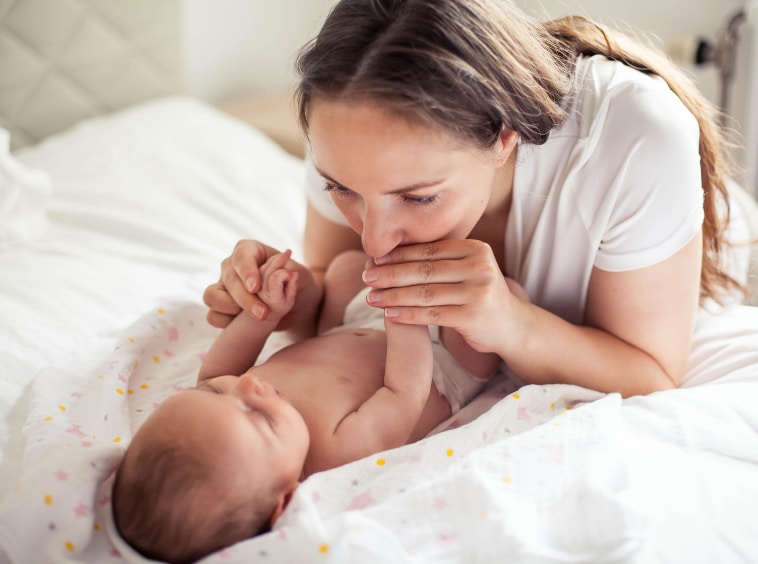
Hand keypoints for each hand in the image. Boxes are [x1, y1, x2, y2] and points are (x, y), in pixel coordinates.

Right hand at [203, 239, 318, 330]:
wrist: (297, 305)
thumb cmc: (297, 284)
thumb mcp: (302, 276)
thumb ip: (293, 272)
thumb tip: (285, 272)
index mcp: (249, 250)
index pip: (242, 256)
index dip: (247, 271)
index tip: (256, 287)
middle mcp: (232, 266)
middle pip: (229, 279)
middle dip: (244, 298)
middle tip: (262, 314)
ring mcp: (223, 287)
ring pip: (212, 296)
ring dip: (230, 309)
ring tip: (254, 318)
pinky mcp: (221, 307)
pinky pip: (213, 315)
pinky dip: (224, 322)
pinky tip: (242, 326)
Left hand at [362, 239, 522, 353]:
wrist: (512, 325)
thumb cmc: (479, 294)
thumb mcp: (467, 269)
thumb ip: (441, 260)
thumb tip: (390, 253)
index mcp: (475, 248)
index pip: (429, 250)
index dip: (399, 255)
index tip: (374, 261)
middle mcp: (479, 266)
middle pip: (425, 270)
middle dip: (391, 275)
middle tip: (367, 278)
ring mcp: (478, 291)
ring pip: (425, 293)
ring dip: (393, 296)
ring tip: (371, 298)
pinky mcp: (472, 316)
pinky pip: (431, 315)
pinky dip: (407, 315)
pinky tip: (389, 314)